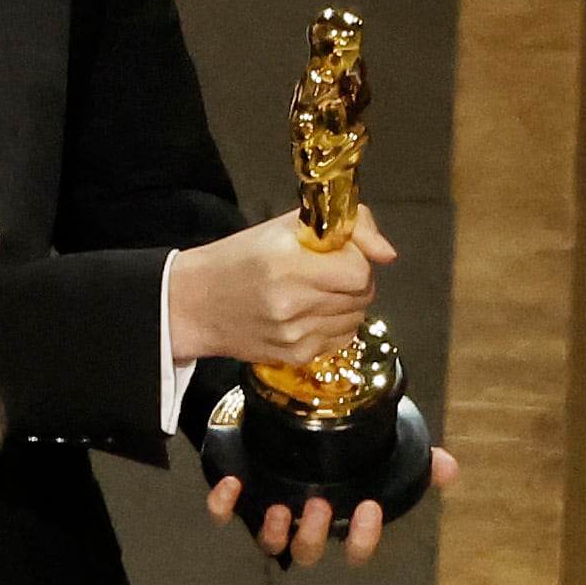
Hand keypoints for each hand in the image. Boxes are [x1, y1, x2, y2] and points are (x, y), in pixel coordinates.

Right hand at [164, 205, 389, 366]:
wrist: (197, 305)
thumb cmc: (239, 259)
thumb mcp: (284, 227)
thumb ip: (344, 227)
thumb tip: (388, 253)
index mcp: (289, 264)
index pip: (359, 269)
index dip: (358, 257)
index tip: (340, 251)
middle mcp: (294, 304)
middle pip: (363, 294)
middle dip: (355, 278)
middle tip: (329, 270)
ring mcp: (297, 336)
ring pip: (357, 317)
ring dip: (348, 302)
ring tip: (317, 291)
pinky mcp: (298, 357)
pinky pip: (341, 338)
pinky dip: (336, 324)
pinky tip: (311, 313)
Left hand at [205, 442, 461, 569]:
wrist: (290, 421)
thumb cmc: (338, 448)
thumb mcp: (379, 452)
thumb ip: (413, 462)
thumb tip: (447, 468)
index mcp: (338, 521)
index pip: (355, 549)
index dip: (362, 538)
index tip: (369, 508)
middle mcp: (304, 525)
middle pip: (307, 552)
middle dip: (313, 535)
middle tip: (320, 505)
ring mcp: (271, 514)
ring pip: (269, 543)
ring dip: (274, 531)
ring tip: (282, 507)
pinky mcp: (241, 496)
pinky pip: (225, 514)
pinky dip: (224, 505)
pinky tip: (232, 485)